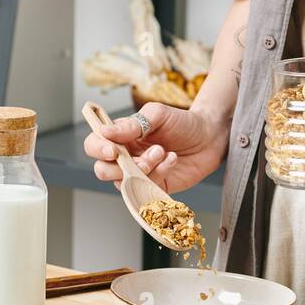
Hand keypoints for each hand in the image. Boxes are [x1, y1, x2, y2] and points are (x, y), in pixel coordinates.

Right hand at [83, 102, 228, 193]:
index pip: (94, 145)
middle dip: (120, 166)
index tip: (112, 149)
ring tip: (163, 152)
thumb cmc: (182, 122)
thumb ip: (133, 124)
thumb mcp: (158, 115)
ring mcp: (139, 173)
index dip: (97, 149)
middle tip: (144, 155)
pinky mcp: (155, 186)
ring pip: (124, 183)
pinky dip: (159, 173)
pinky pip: (146, 189)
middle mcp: (126, 156)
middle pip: (102, 170)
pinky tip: (172, 160)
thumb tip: (105, 131)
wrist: (210, 136)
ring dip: (143, 168)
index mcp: (121, 137)